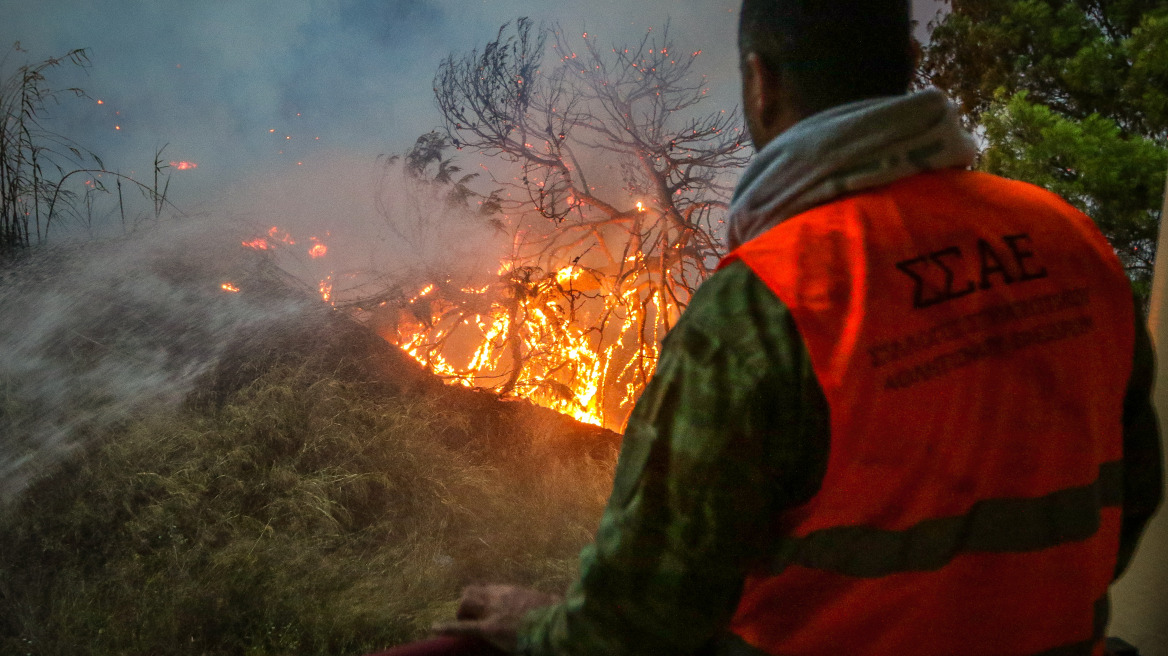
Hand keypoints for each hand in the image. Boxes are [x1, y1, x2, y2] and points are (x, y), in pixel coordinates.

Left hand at [432, 584, 559, 652]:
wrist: (556, 624)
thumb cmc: (556, 615)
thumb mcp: (548, 603)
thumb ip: (540, 602)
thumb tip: (552, 602)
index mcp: (512, 591)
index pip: (487, 587)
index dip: (479, 595)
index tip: (477, 598)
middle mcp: (498, 596)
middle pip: (472, 592)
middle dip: (467, 604)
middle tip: (468, 615)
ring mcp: (492, 611)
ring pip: (465, 604)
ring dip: (462, 613)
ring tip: (460, 622)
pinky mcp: (489, 628)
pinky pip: (464, 627)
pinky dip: (447, 627)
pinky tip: (434, 628)